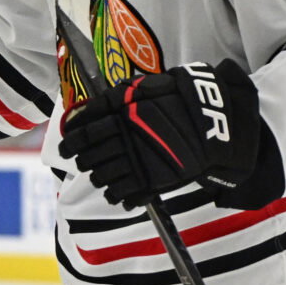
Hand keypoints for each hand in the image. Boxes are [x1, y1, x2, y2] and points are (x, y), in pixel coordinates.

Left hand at [58, 60, 263, 207]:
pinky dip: (115, 195)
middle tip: (82, 160)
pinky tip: (115, 192)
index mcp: (123, 110)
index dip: (71, 140)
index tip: (67, 145)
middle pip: (89, 154)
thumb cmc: (182, 101)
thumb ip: (113, 100)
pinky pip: (122, 194)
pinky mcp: (151, 180)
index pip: (84, 129)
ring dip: (97, 176)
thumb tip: (78, 115)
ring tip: (99, 176)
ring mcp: (138, 159)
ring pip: (102, 175)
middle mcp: (126, 135)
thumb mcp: (147, 89)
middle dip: (82, 159)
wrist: (218, 123)